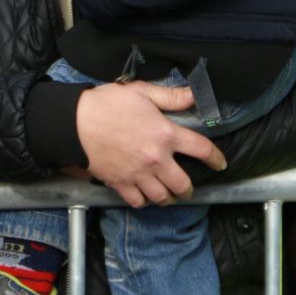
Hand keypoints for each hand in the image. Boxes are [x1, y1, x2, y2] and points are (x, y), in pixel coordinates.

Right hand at [74, 81, 226, 208]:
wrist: (75, 123)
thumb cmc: (108, 104)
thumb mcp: (142, 92)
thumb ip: (171, 97)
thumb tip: (195, 95)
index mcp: (165, 134)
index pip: (201, 149)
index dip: (215, 158)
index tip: (220, 163)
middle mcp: (156, 159)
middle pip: (183, 184)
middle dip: (189, 189)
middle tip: (188, 187)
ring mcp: (139, 174)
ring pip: (162, 197)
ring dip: (168, 197)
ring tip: (168, 195)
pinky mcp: (121, 184)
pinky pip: (138, 202)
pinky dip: (144, 201)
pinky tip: (144, 195)